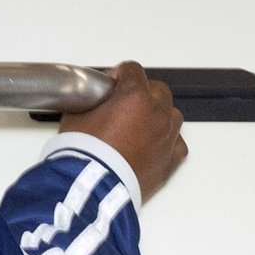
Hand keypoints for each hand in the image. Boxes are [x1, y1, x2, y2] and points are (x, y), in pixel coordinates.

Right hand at [59, 62, 186, 201]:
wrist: (94, 184)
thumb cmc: (87, 153)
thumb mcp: (77, 116)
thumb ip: (89, 102)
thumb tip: (89, 102)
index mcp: (135, 96)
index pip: (133, 70)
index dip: (119, 74)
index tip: (111, 83)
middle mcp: (157, 113)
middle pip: (158, 89)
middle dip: (142, 91)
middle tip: (124, 102)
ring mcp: (167, 137)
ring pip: (172, 114)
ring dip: (158, 114)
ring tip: (140, 123)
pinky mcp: (171, 161)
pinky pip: (177, 142)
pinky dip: (167, 140)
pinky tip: (152, 144)